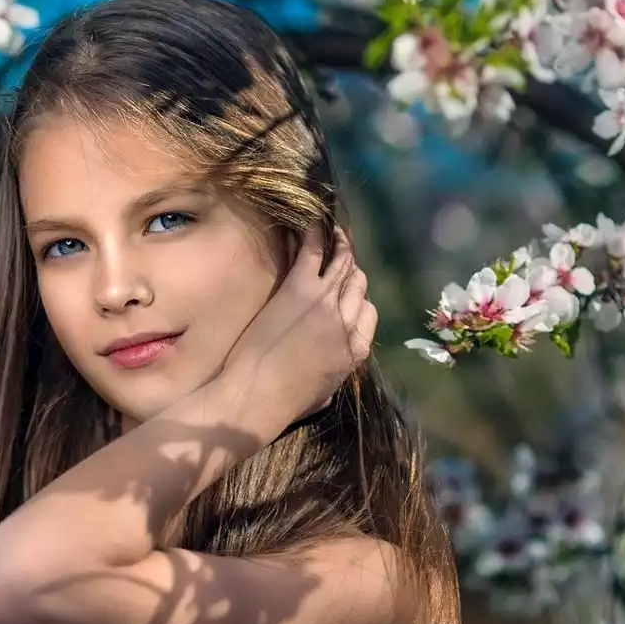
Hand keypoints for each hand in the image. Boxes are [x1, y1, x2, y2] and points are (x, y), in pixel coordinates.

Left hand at [214, 224, 376, 429]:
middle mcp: (347, 322)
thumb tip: (334, 372)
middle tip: (339, 256)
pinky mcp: (300, 290)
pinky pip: (313, 251)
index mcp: (357, 350)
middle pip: (358, 285)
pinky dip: (315, 233)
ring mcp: (326, 303)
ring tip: (334, 231)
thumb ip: (335, 375)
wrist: (255, 397)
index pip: (370, 313)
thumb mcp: (324, 395)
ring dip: (340, 244)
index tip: (347, 293)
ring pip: (342, 264)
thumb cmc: (284, 404)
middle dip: (350, 270)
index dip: (359, 300)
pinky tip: (313, 219)